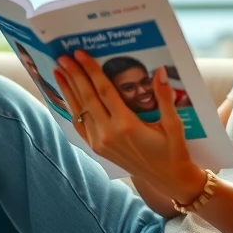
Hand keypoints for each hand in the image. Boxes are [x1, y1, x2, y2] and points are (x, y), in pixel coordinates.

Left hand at [54, 50, 205, 201]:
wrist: (167, 178)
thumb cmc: (173, 151)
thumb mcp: (174, 124)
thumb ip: (165, 97)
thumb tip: (160, 71)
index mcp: (127, 125)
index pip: (104, 90)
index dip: (91, 70)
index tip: (80, 54)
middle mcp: (109, 133)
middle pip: (87, 97)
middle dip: (74, 75)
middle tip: (63, 57)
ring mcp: (100, 142)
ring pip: (80, 111)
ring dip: (68, 90)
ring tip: (58, 71)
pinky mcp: (98, 149)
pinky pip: (80, 125)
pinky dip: (72, 109)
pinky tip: (67, 96)